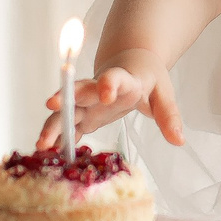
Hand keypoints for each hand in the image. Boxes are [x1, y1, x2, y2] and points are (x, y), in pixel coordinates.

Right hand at [39, 49, 186, 146]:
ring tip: (40, 145)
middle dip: (65, 100)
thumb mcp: (163, 94)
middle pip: (79, 93)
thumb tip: (179, 140)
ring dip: (53, 126)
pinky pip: (67, 128)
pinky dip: (57, 140)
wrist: (130, 65)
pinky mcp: (83, 117)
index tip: (106, 92)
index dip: (109, 83)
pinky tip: (45, 155)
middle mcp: (98, 90)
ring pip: (66, 112)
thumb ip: (169, 116)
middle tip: (50, 105)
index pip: (114, 78)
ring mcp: (87, 104)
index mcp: (122, 80)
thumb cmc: (147, 79)